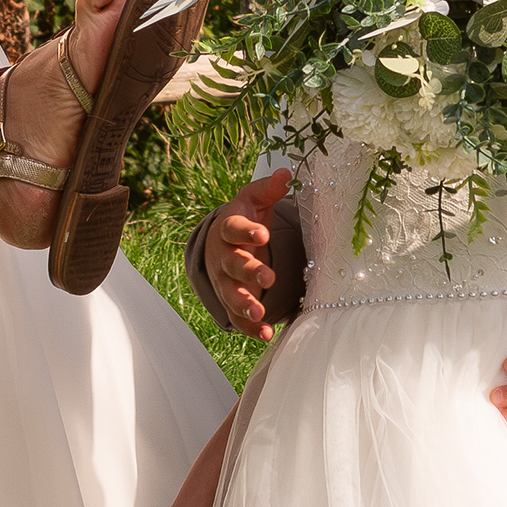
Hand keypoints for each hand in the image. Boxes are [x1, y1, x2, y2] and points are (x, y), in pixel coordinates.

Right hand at [200, 166, 298, 337]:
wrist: (220, 242)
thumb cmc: (243, 218)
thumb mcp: (253, 200)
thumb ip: (269, 189)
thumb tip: (286, 172)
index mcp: (228, 229)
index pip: (233, 228)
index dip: (246, 232)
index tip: (263, 234)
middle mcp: (223, 257)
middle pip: (232, 265)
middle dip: (248, 272)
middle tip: (267, 278)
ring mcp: (226, 282)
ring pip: (231, 294)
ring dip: (244, 304)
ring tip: (260, 311)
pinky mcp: (232, 301)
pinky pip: (237, 318)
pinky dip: (250, 327)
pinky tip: (266, 334)